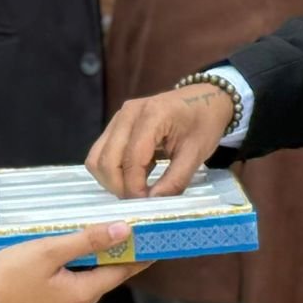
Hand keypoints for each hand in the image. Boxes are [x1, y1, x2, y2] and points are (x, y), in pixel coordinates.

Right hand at [0, 222, 146, 302]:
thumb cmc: (7, 275)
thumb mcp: (48, 250)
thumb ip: (87, 240)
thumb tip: (124, 231)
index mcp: (81, 297)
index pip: (120, 273)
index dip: (138, 257)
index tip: (154, 246)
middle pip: (99, 281)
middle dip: (104, 260)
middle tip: (109, 236)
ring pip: (79, 291)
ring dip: (81, 271)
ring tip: (73, 248)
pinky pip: (61, 301)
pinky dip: (63, 284)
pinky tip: (49, 270)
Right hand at [86, 84, 233, 197]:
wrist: (205, 98)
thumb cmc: (204, 123)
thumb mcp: (196, 153)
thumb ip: (175, 180)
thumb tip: (153, 203)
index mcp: (151, 116)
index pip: (131, 159)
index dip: (135, 187)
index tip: (147, 204)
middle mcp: (127, 113)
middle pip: (105, 160)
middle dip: (118, 186)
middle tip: (140, 200)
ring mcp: (119, 117)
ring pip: (97, 157)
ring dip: (111, 179)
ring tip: (136, 189)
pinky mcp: (116, 123)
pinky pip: (102, 152)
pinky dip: (112, 169)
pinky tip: (136, 174)